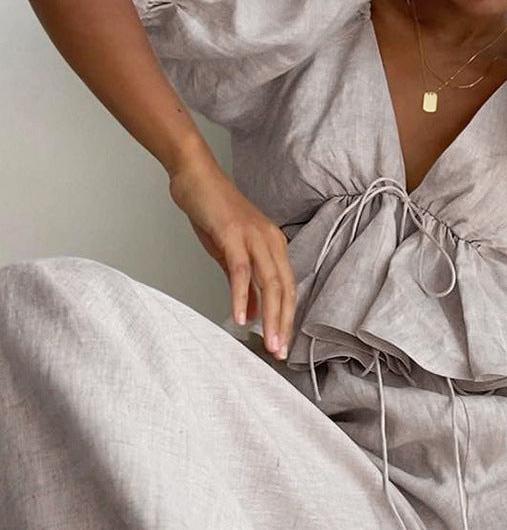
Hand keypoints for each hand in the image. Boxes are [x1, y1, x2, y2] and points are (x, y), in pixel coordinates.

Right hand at [168, 153, 295, 359]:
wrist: (195, 176)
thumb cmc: (213, 213)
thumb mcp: (231, 254)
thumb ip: (245, 285)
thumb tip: (254, 313)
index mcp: (275, 247)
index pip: (287, 290)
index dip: (286, 319)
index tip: (281, 344)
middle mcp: (271, 242)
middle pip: (284, 290)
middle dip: (283, 325)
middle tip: (279, 353)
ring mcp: (254, 237)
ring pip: (269, 283)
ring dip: (270, 317)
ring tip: (268, 343)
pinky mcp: (233, 234)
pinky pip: (241, 270)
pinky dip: (241, 296)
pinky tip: (240, 317)